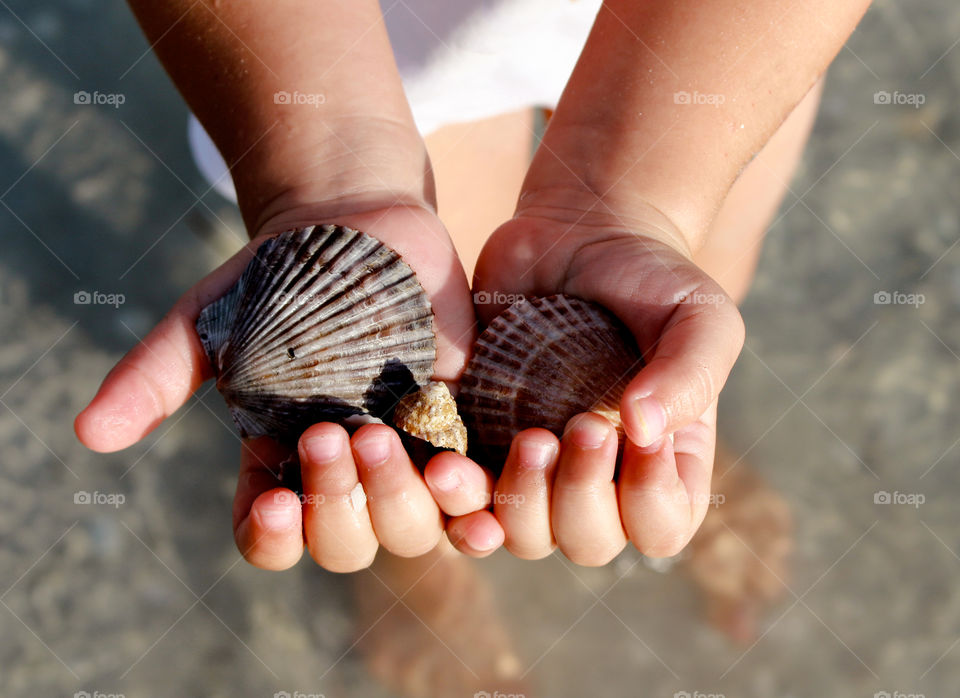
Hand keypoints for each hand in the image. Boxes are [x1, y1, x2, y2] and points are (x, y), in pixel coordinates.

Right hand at [75, 202, 478, 570]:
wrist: (358, 229)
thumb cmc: (275, 277)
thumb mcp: (208, 320)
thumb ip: (156, 376)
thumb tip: (89, 432)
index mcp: (280, 461)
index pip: (271, 534)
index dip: (273, 537)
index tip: (273, 503)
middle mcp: (346, 472)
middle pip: (347, 542)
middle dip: (340, 504)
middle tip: (329, 436)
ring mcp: (406, 452)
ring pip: (413, 525)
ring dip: (402, 499)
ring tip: (385, 437)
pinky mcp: (458, 424)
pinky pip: (472, 488)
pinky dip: (472, 498)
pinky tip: (464, 478)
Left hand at [427, 203, 743, 564]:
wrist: (579, 235)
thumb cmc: (653, 280)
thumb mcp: (699, 316)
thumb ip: (690, 374)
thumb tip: (643, 430)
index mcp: (661, 463)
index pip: (662, 526)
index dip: (651, 500)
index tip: (642, 436)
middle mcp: (598, 478)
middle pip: (588, 541)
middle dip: (582, 497)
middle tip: (580, 426)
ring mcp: (535, 466)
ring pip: (524, 534)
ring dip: (519, 503)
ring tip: (528, 440)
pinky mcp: (479, 440)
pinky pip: (463, 498)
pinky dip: (456, 498)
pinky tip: (448, 471)